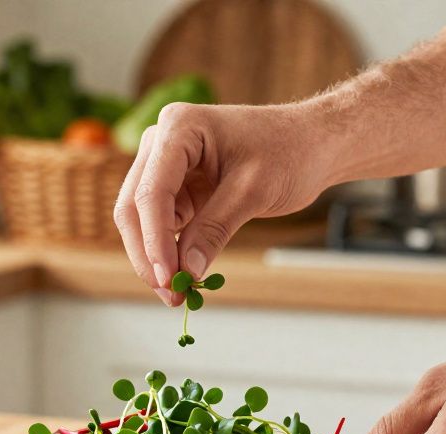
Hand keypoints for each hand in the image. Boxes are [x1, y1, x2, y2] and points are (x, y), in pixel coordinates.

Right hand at [114, 101, 331, 304]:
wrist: (312, 144)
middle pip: (134, 206)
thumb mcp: (253, 191)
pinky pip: (163, 223)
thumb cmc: (290, 152)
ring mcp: (166, 164)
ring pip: (141, 219)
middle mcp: (162, 141)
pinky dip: (171, 251)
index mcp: (179, 127)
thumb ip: (215, 229)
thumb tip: (186, 272)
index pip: (153, 191)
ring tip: (180, 292)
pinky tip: (185, 275)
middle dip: (149, 254)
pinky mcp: (177, 186)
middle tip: (171, 295)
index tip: (168, 278)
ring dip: (156, 257)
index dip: (155, 239)